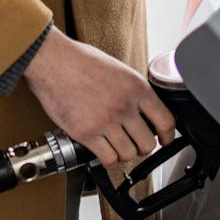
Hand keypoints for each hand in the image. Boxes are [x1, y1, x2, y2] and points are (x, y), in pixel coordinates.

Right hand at [23, 31, 176, 168]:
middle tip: (133, 143)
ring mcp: (106, 121)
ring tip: (114, 145)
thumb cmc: (79, 60)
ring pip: (128, 154)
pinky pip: (108, 159)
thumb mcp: (117, 69)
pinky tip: (101, 148)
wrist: (51, 60)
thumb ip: (133, 91)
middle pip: (148, 143)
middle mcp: (124, 105)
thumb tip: (144, 111)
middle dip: (142, 147)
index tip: (164, 140)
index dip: (168, 136)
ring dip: (123, 153)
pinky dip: (107, 158)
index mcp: (136, 87)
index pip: (166, 121)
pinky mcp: (86, 133)